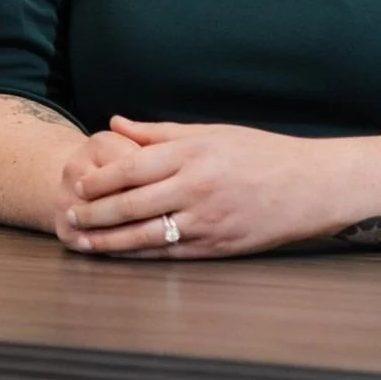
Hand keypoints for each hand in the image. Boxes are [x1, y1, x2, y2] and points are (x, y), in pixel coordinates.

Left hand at [60, 116, 337, 259]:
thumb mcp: (212, 132)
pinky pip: (170, 255)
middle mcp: (197, 187)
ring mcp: (207, 221)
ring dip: (109, 241)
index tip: (79, 185)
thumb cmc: (261, 153)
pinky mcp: (217, 247)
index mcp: (194, 154)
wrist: (309, 186)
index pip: (133, 167)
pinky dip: (140, 256)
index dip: (101, 180)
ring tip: (83, 243)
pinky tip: (120, 255)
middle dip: (95, 214)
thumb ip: (160, 132)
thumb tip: (116, 123)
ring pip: (145, 235)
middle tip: (70, 217)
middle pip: (132, 204)